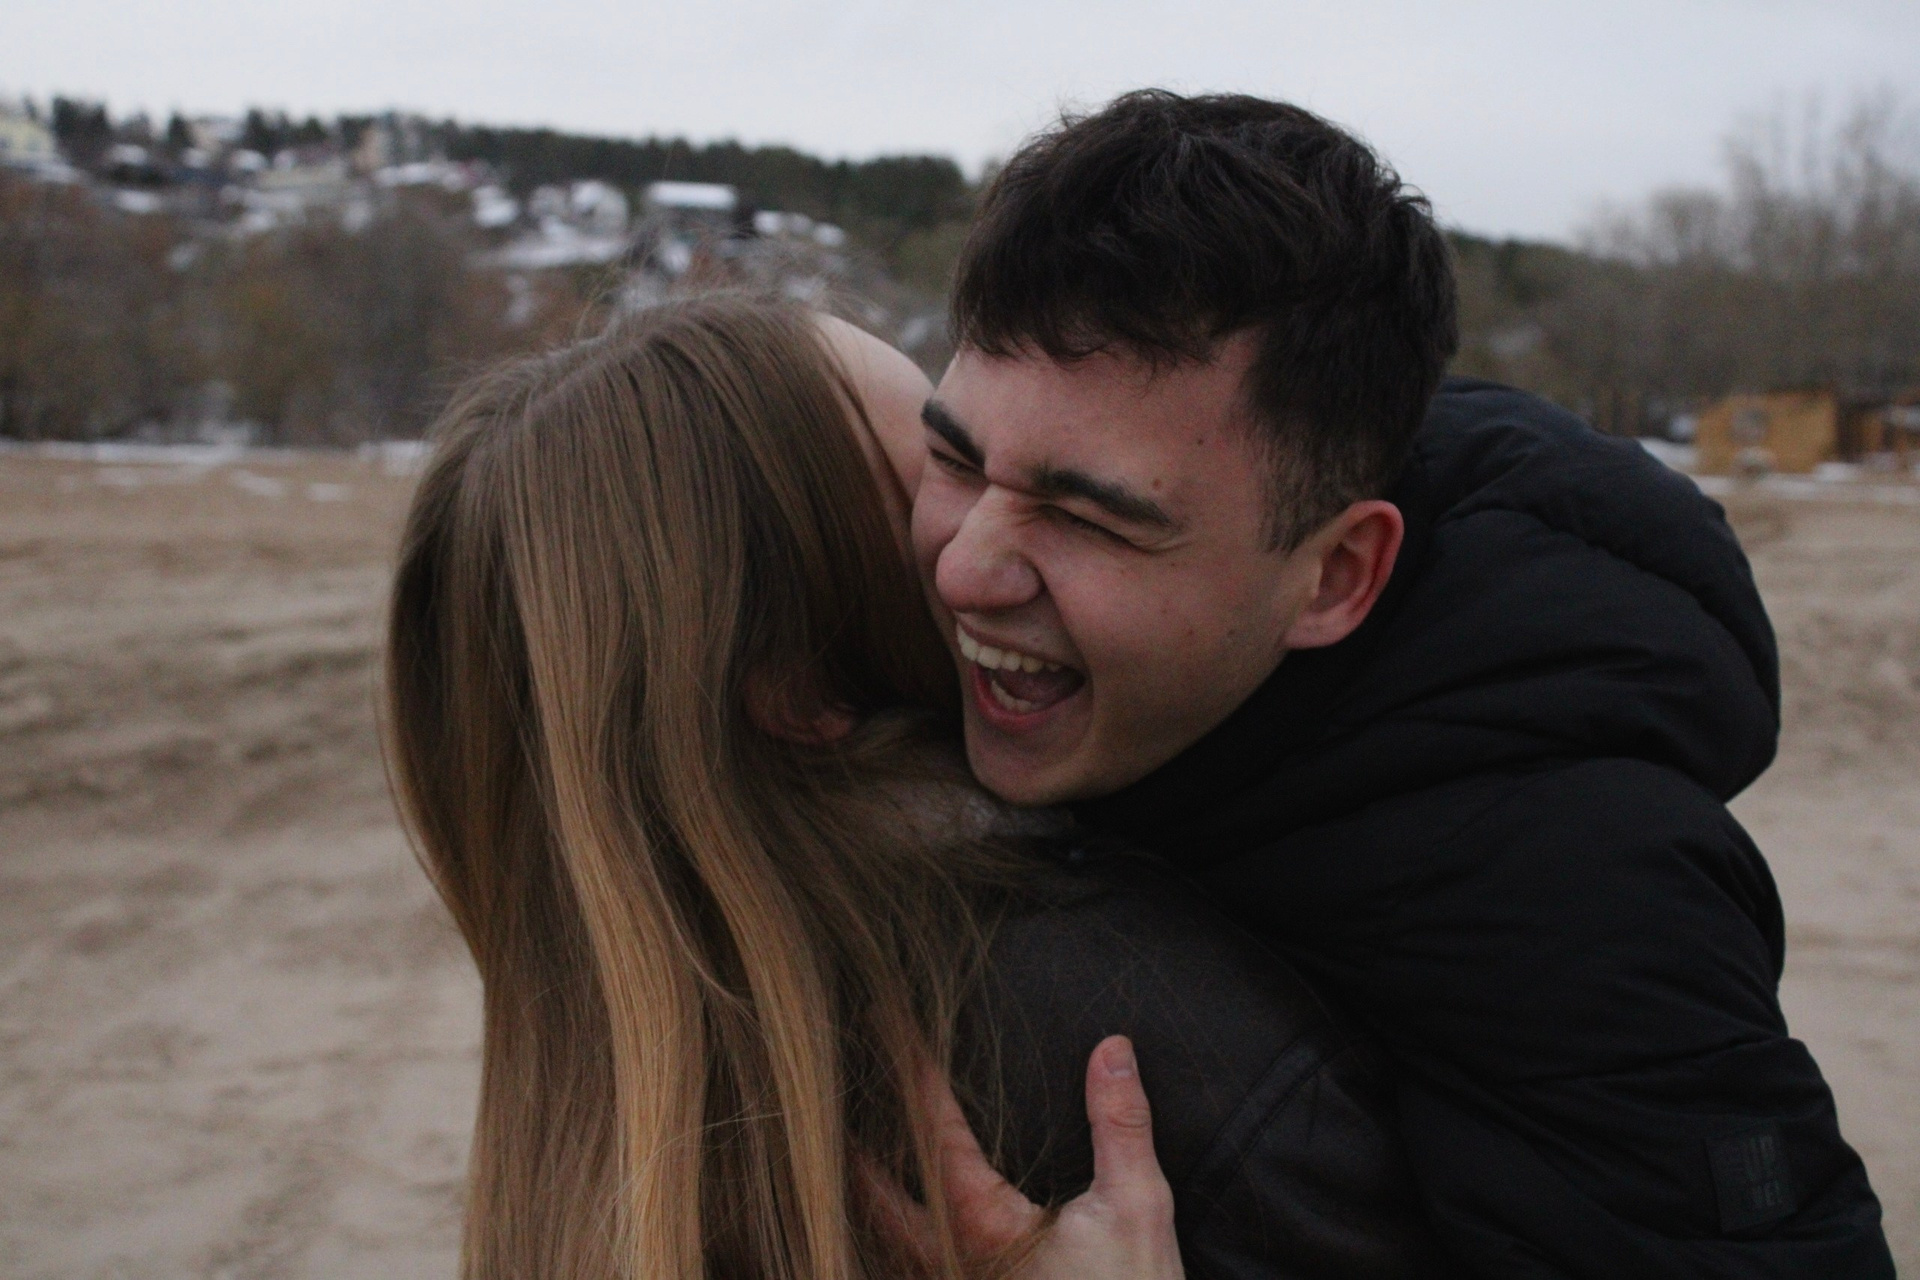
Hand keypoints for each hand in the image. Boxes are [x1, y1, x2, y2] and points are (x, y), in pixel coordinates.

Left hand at [866, 1035, 1184, 1279]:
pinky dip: (906, 1246)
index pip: (938, 1139)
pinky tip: (909, 1237)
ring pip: (898, 1250)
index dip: (918, 1084)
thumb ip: (1121, 1125)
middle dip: (861, 1160)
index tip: (898, 1038)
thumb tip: (1112, 1048)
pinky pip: (924, 1274)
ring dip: (878, 1208)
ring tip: (856, 1172)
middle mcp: (957, 1268)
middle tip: (830, 1114)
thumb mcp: (1139, 1208)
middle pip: (886, 1206)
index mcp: (986, 1229)